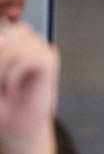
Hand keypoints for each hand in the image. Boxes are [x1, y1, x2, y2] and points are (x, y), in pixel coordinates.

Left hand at [0, 21, 58, 153]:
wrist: (16, 125)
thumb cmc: (1, 102)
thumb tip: (3, 48)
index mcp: (10, 38)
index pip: (1, 28)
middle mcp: (25, 38)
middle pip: (2, 34)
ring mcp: (39, 47)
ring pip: (10, 47)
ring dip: (0, 71)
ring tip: (4, 86)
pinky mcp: (48, 59)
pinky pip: (24, 59)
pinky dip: (12, 76)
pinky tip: (13, 87)